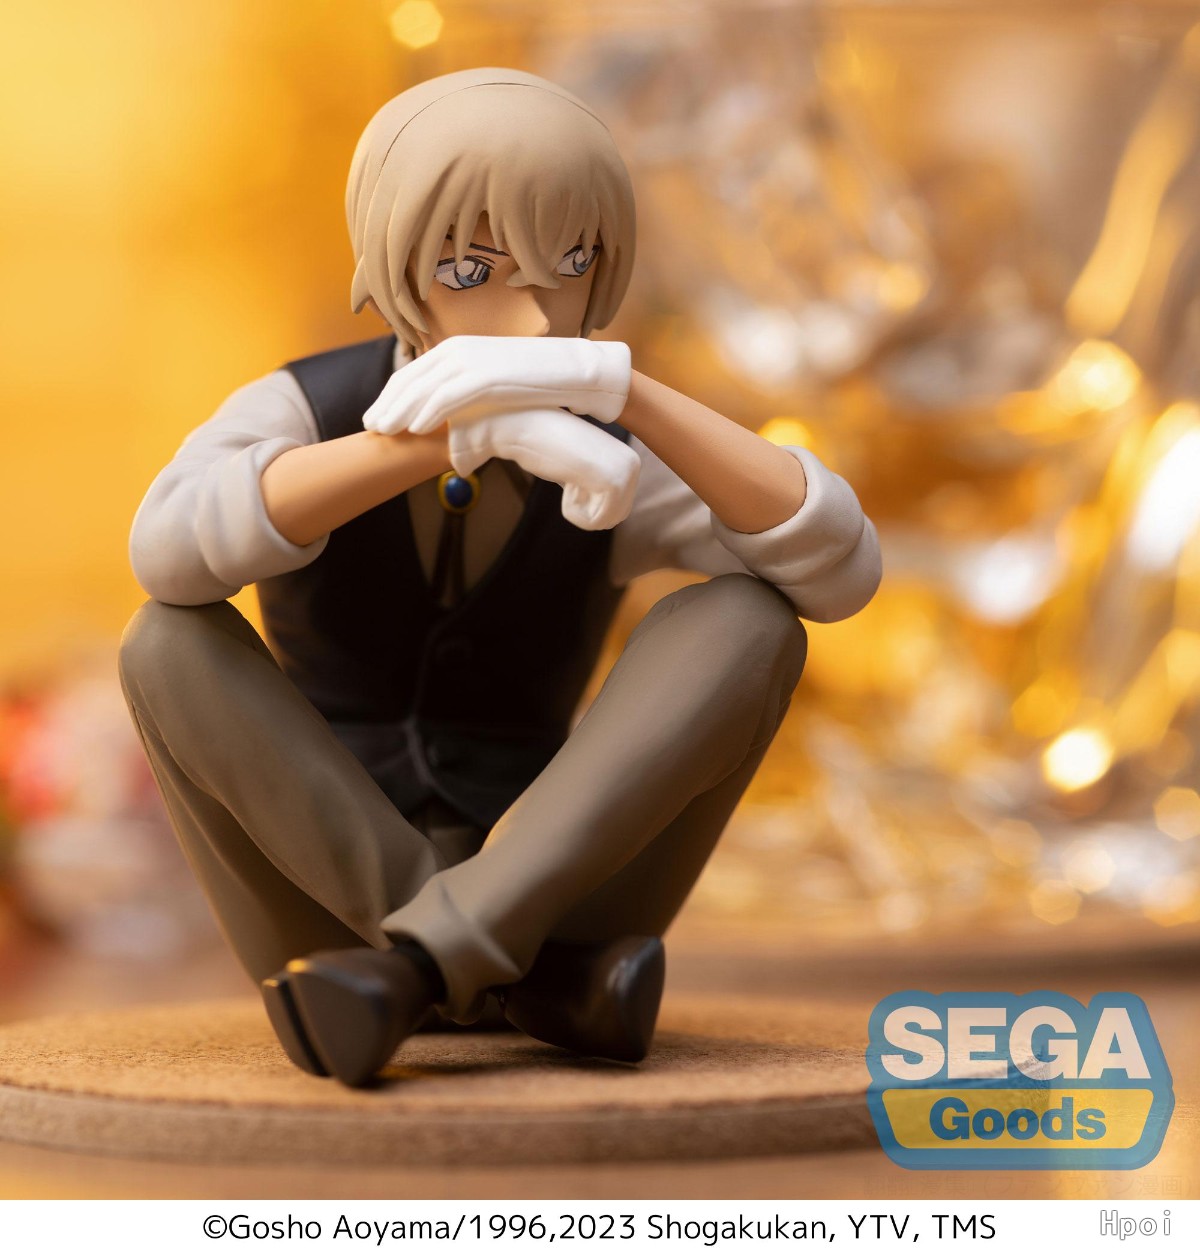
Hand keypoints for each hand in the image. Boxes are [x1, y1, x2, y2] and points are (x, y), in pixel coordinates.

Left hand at [362, 336, 631, 435]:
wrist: (575, 372)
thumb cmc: (538, 381)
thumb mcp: (496, 382)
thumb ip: (469, 392)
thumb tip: (455, 416)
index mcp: (458, 349)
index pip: (413, 372)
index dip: (391, 395)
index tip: (378, 415)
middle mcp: (459, 350)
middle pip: (411, 378)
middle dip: (387, 403)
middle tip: (371, 427)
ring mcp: (473, 361)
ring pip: (423, 388)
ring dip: (400, 410)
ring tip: (385, 432)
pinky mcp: (487, 376)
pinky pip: (449, 396)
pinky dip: (428, 412)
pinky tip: (415, 428)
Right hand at [449, 409, 639, 531]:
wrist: (525, 425)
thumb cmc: (544, 445)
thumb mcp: (579, 467)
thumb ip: (594, 485)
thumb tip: (604, 516)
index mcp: (628, 460)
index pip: (616, 509)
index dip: (586, 501)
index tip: (572, 471)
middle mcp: (634, 465)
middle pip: (613, 519)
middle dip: (585, 507)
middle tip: (569, 474)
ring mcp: (626, 473)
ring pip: (604, 522)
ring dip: (577, 508)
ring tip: (569, 475)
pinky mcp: (612, 483)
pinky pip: (593, 521)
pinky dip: (572, 510)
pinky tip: (567, 479)